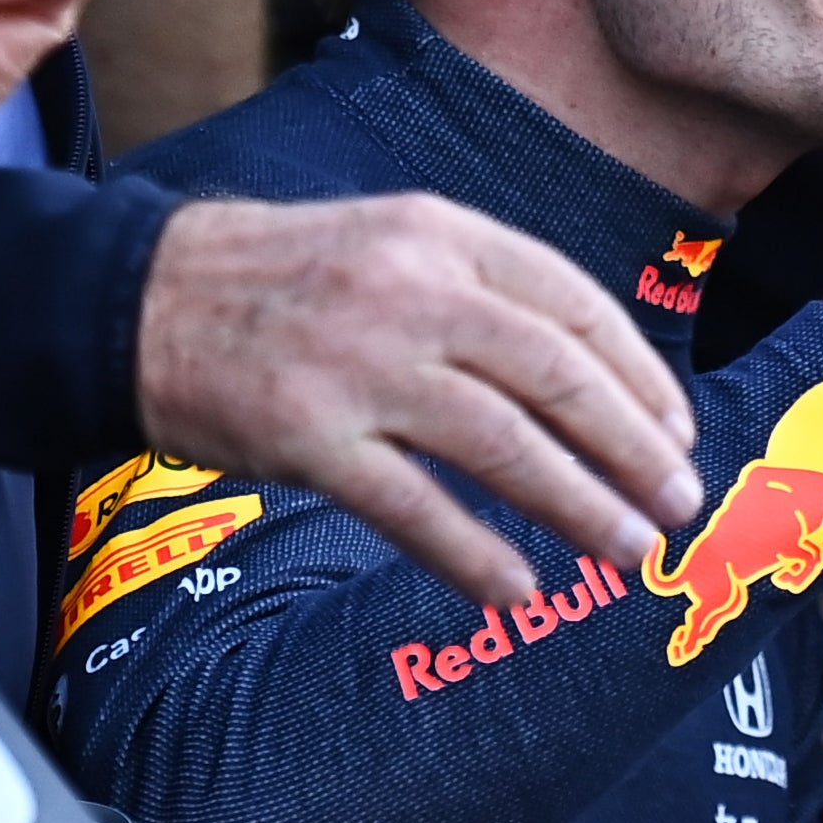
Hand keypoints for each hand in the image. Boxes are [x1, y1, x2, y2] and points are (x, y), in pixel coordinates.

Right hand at [134, 193, 702, 606]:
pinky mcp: (307, 437)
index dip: (639, 376)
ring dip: (580, 503)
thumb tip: (591, 376)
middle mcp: (410, 292)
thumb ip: (485, 291)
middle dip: (634, 446)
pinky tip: (519, 588)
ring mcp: (358, 366)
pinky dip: (474, 553)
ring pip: (501, 442)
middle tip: (682, 502)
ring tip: (631, 550)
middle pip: (555, 375)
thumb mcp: (395, 240)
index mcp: (443, 235)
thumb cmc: (286, 279)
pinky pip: (412, 507)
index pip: (574, 305)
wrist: (141, 296)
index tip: (678, 432)